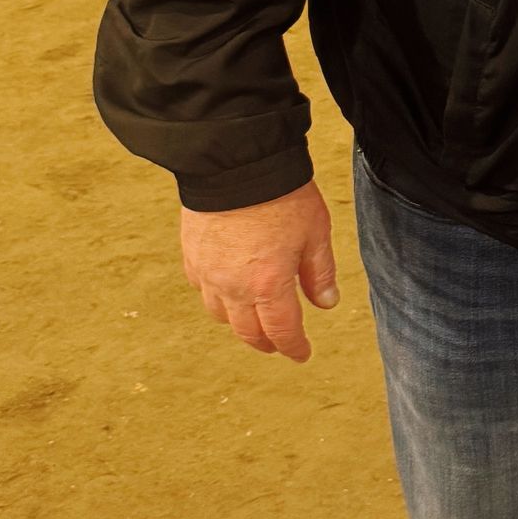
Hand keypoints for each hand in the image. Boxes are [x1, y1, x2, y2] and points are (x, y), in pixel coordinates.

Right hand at [179, 181, 338, 362]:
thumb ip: (319, 272)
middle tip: (279, 344)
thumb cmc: (282, 195)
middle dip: (266, 343)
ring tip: (254, 319)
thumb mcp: (315, 232)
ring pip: (221, 315)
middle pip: (248, 332)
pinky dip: (217, 298)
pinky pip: (202, 290)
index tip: (302, 355)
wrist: (235, 164)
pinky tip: (228, 290)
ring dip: (239, 323)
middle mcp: (234, 287)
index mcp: (269, 285)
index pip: (282, 331)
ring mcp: (208, 273)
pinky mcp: (191, 256)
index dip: (293, 347)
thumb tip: (326, 304)